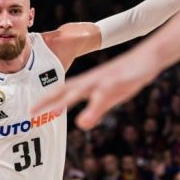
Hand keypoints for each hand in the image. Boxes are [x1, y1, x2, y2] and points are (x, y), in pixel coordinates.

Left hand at [33, 51, 158, 129]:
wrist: (148, 56)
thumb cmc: (126, 77)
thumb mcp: (110, 97)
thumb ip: (95, 110)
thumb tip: (82, 124)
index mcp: (87, 83)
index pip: (61, 91)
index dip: (45, 100)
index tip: (30, 111)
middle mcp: (91, 81)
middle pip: (65, 90)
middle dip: (48, 101)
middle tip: (30, 112)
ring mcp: (103, 81)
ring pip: (81, 91)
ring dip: (65, 101)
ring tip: (52, 112)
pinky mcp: (116, 84)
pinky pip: (102, 97)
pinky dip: (92, 108)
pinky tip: (83, 121)